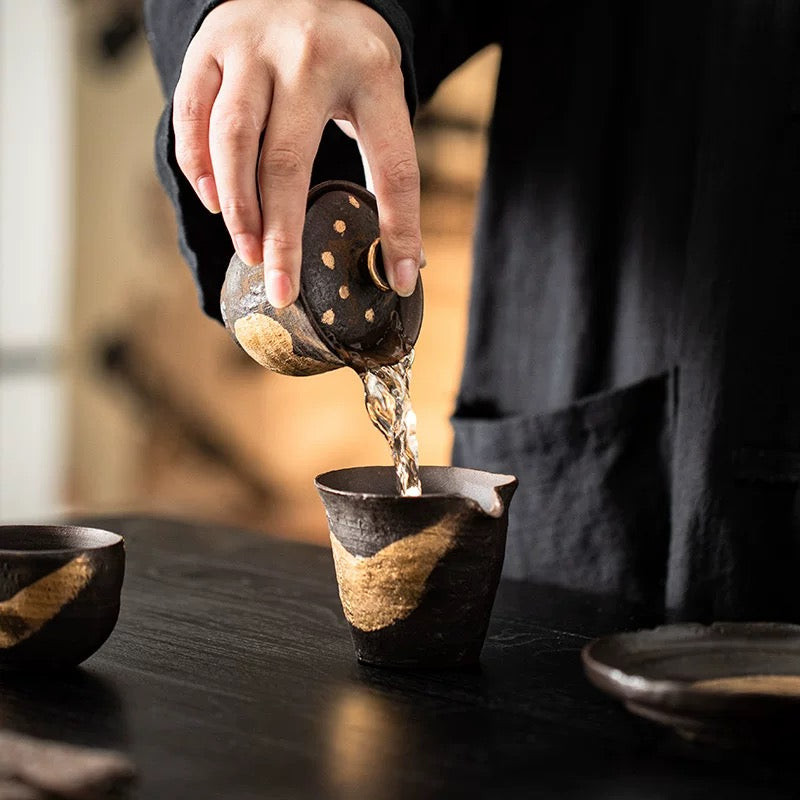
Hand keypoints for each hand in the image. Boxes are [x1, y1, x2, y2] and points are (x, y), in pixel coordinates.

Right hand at [172, 0, 421, 306]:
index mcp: (372, 74)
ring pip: (232, 140)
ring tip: (249, 250)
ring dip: (237, 208)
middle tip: (281, 287)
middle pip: (287, 161)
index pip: (392, 166)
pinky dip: (200, 167)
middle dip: (282, 235)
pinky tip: (215, 201)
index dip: (398, 229)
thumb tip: (401, 262)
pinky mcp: (210, 48)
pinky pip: (193, 116)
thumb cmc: (346, 56)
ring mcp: (252, 48)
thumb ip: (385, 164)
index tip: (397, 281)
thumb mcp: (380, 95)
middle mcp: (308, 57)